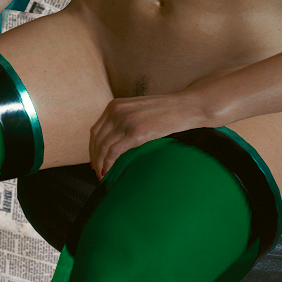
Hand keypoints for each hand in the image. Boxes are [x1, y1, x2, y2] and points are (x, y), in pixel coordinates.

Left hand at [88, 92, 211, 177]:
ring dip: (100, 163)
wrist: (188, 107)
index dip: (93, 148)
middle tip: (97, 172)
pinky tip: (109, 172)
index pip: (96, 130)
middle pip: (96, 139)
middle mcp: (116, 111)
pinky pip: (114, 152)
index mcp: (115, 105)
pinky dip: (108, 164)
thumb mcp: (139, 111)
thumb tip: (116, 142)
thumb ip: (125, 120)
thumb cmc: (167, 112)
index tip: (95, 161)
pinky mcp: (136, 132)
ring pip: (103, 147)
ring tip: (103, 176)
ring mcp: (125, 121)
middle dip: (95, 158)